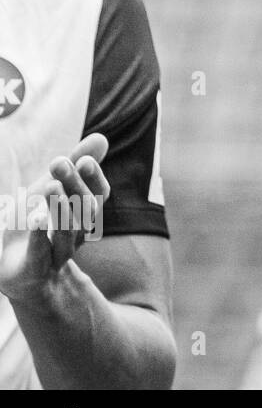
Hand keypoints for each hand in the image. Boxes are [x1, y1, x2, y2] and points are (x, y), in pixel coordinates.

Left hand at [0, 133, 110, 305]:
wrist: (13, 269)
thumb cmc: (34, 224)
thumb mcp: (52, 190)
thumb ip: (75, 166)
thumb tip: (101, 137)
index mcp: (83, 215)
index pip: (100, 194)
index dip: (94, 178)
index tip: (82, 160)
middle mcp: (76, 234)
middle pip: (84, 210)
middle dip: (74, 186)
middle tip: (57, 163)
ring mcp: (56, 254)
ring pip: (67, 233)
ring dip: (61, 209)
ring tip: (51, 187)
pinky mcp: (33, 270)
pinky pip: (40, 254)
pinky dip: (38, 236)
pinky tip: (35, 218)